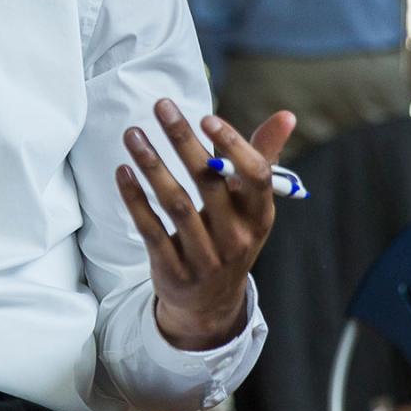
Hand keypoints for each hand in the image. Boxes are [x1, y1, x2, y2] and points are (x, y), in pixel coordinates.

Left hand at [116, 100, 295, 350]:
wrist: (211, 303)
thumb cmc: (232, 234)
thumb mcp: (252, 204)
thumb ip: (263, 156)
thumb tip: (287, 115)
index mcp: (261, 216)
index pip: (255, 176)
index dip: (233, 145)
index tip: (206, 116)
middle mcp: (238, 238)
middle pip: (210, 183)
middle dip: (184, 140)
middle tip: (162, 106)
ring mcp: (206, 258)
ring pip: (176, 204)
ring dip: (153, 165)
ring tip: (132, 133)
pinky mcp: (174, 271)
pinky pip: (151, 230)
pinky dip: (135, 199)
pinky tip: (123, 171)